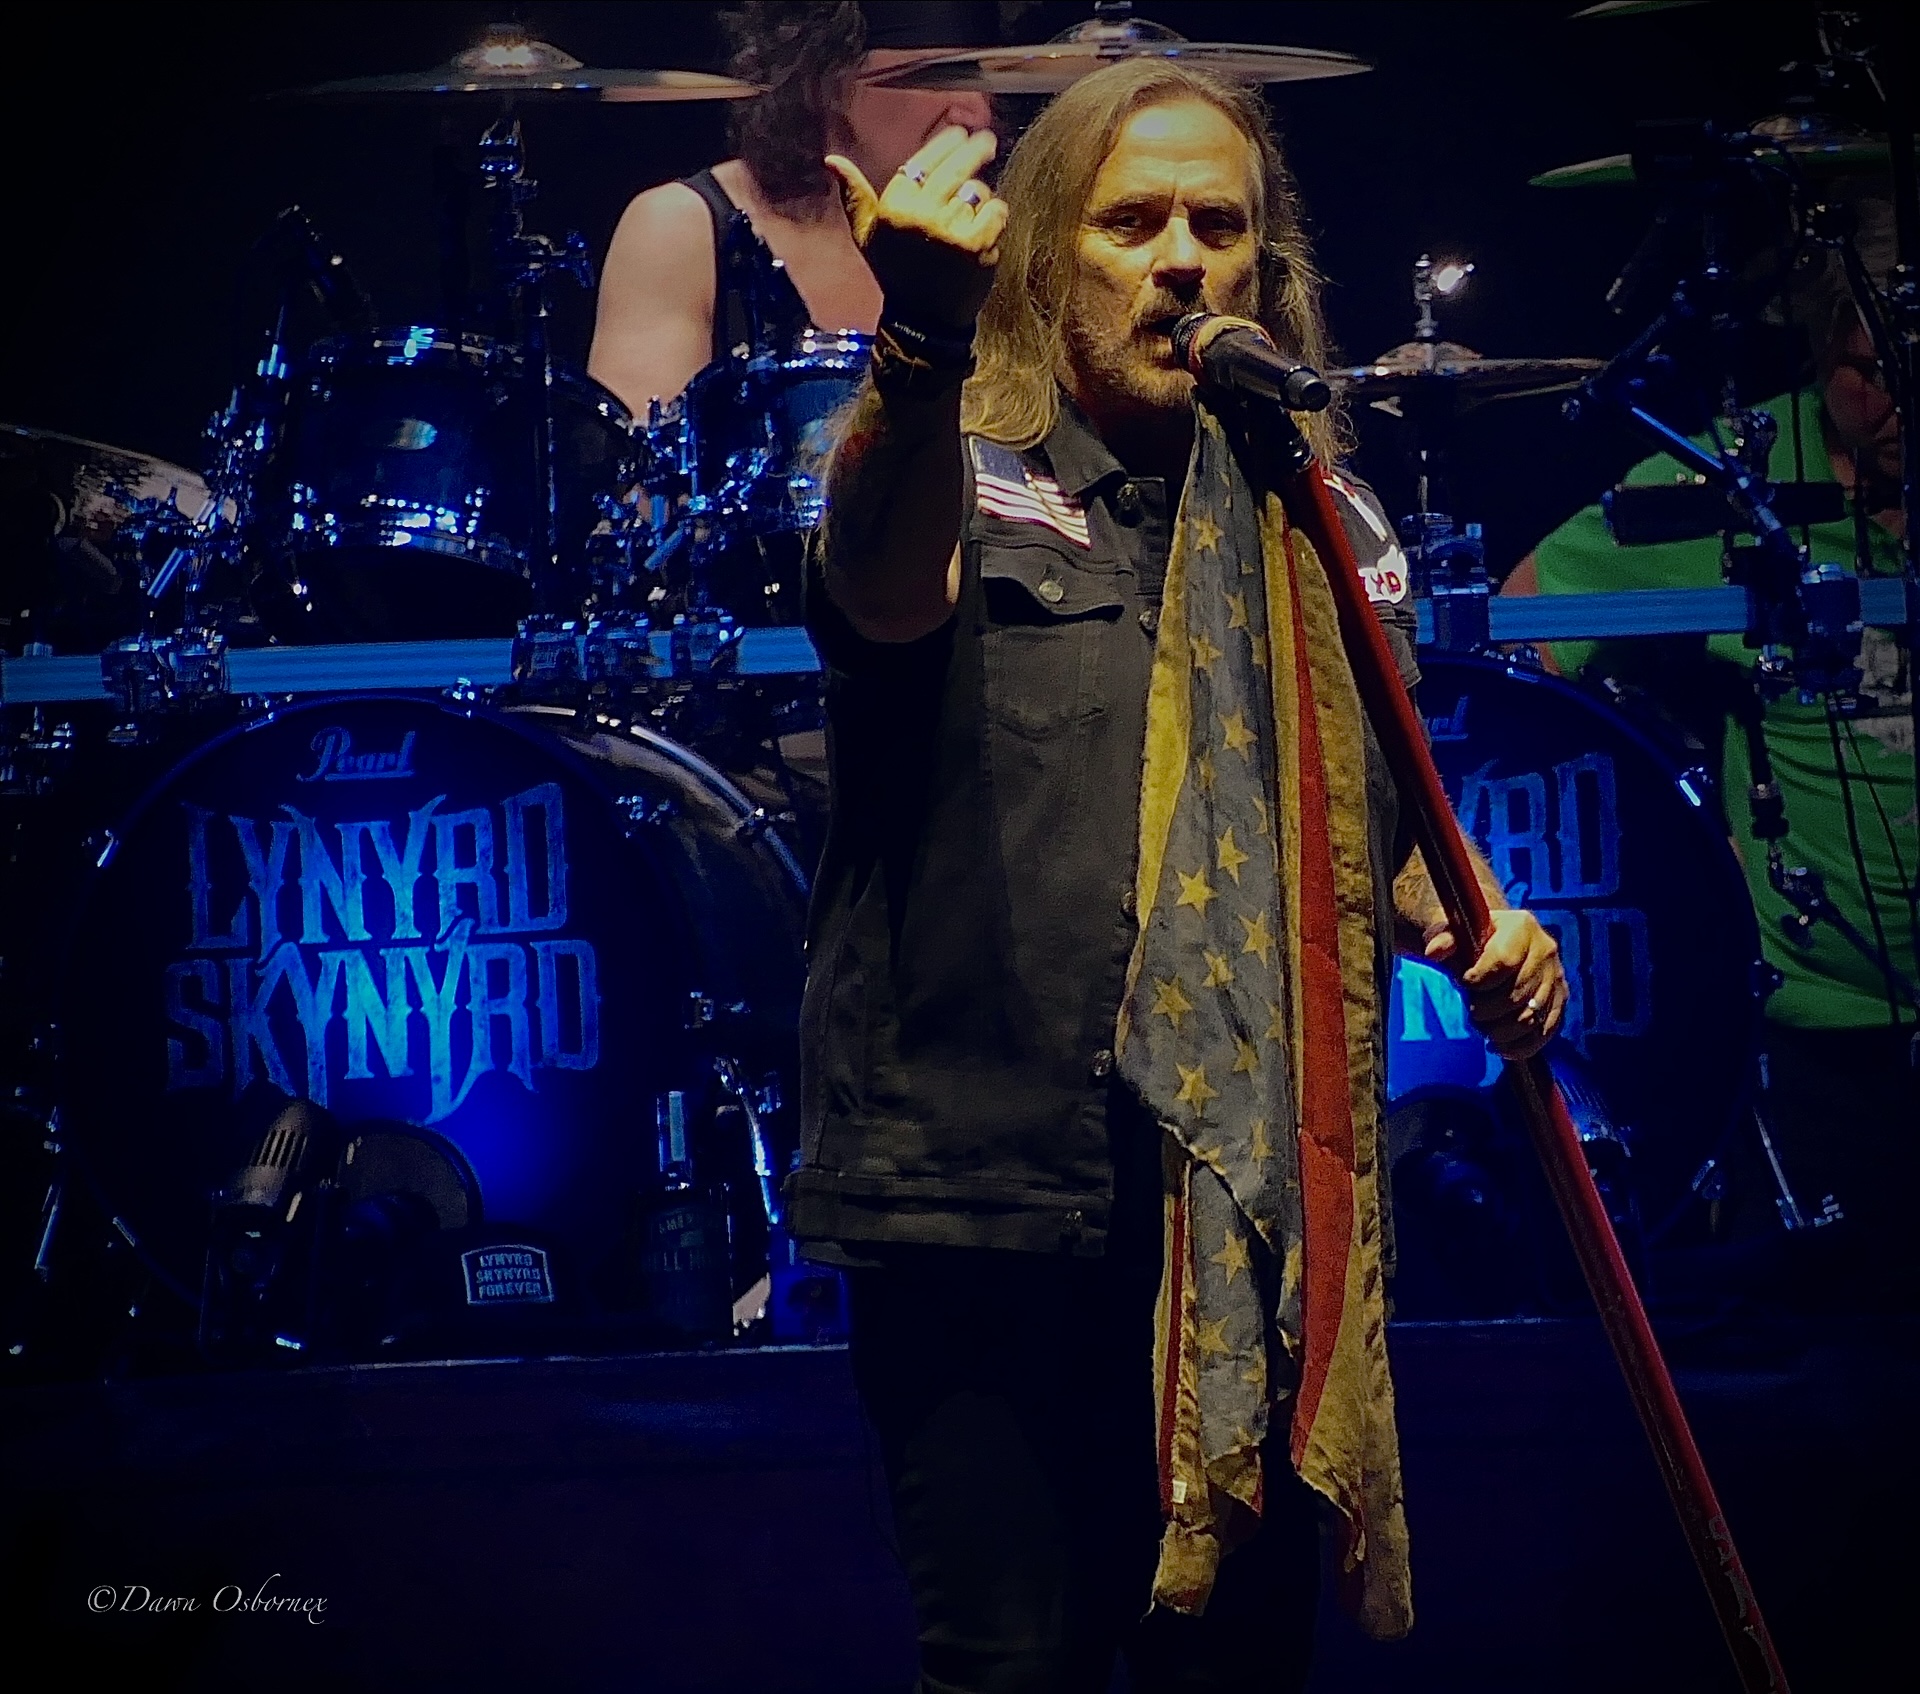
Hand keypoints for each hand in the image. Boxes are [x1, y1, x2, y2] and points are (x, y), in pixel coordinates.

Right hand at [826, 126, 1007, 331]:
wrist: (923, 322)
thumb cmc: (896, 274)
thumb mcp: (867, 237)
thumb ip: (854, 196)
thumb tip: (832, 161)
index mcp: (893, 207)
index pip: (924, 161)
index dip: (944, 142)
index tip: (960, 132)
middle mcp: (919, 215)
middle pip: (955, 167)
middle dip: (975, 148)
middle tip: (987, 140)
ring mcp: (950, 230)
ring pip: (977, 191)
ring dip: (979, 198)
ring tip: (969, 216)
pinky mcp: (976, 245)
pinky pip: (996, 211)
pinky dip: (995, 217)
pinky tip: (985, 231)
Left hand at [1424, 908, 1566, 1060]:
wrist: (1495, 942)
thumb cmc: (1469, 938)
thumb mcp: (1453, 932)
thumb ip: (1442, 939)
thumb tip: (1433, 952)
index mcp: (1522, 927)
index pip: (1503, 962)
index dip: (1479, 980)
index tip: (1464, 983)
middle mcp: (1546, 950)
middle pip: (1516, 994)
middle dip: (1487, 1010)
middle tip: (1471, 1012)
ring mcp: (1556, 977)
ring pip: (1531, 1017)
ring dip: (1501, 1032)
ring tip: (1483, 1029)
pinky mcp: (1560, 1000)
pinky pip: (1546, 1031)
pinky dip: (1521, 1047)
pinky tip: (1499, 1048)